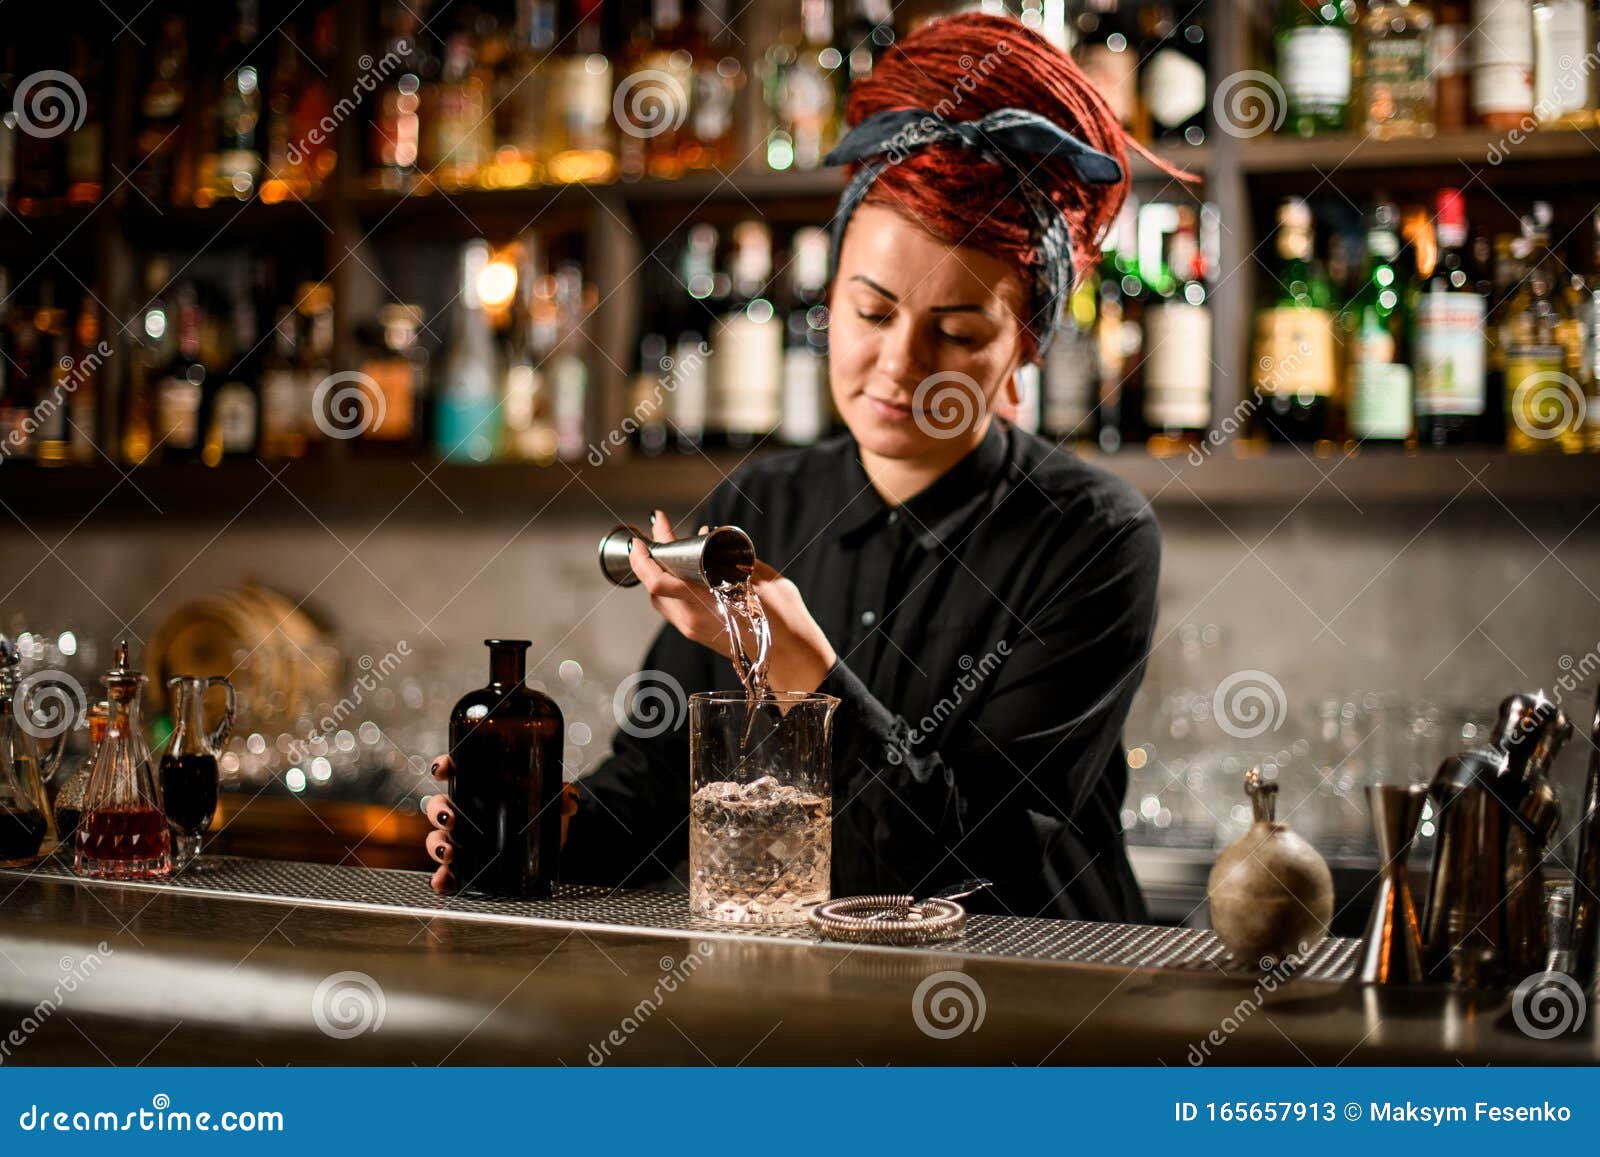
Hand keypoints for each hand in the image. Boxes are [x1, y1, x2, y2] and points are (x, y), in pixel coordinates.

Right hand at [422, 756, 579, 894]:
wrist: (553, 837)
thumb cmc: (542, 808)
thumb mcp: (550, 798)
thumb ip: (560, 794)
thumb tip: (568, 800)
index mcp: (481, 784)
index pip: (456, 769)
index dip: (444, 766)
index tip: (442, 770)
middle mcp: (467, 809)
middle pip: (439, 806)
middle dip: (439, 812)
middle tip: (451, 820)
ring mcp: (465, 837)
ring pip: (438, 838)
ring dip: (438, 846)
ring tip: (450, 853)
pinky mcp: (470, 864)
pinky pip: (447, 871)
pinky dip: (442, 878)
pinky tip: (443, 883)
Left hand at [630, 510, 837, 693]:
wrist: (792, 657)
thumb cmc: (783, 619)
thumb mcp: (761, 580)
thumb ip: (734, 558)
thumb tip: (714, 539)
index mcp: (704, 604)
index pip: (658, 581)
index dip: (644, 558)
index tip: (642, 538)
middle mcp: (691, 620)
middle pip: (655, 588)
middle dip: (653, 558)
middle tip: (662, 532)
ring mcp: (693, 629)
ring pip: (663, 598)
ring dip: (663, 572)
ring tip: (677, 548)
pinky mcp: (698, 634)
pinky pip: (675, 607)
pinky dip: (676, 586)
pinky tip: (691, 570)